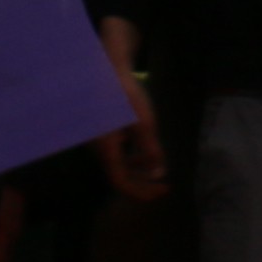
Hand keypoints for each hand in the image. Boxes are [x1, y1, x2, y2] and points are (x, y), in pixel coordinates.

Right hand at [93, 17, 165, 199]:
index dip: (142, 192)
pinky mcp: (100, 132)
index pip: (121, 183)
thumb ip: (151, 151)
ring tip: (156, 167)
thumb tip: (157, 173)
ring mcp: (97, 141)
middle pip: (119, 176)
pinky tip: (143, 151)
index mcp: (106, 149)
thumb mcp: (145, 124)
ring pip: (117, 165)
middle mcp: (98, 149)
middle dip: (142, 182)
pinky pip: (115, 153)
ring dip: (138, 170)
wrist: (108, 69)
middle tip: (164, 185)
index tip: (163, 191)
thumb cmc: (126, 95)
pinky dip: (131, 157)